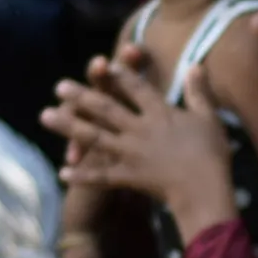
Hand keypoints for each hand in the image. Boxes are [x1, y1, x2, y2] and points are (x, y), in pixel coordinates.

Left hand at [42, 61, 236, 237]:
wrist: (204, 192)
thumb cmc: (212, 156)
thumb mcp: (209, 119)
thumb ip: (199, 92)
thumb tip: (195, 65)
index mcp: (160, 114)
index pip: (137, 88)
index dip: (120, 75)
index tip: (104, 64)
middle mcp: (140, 129)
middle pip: (105, 108)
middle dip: (81, 95)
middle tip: (59, 86)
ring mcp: (131, 153)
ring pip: (94, 136)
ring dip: (68, 126)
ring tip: (45, 115)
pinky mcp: (128, 177)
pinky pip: (101, 175)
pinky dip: (82, 174)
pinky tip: (62, 171)